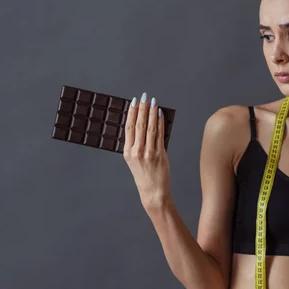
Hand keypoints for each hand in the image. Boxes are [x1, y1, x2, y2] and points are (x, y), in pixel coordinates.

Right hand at [123, 92, 170, 210]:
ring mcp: (148, 152)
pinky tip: (160, 115)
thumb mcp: (134, 160)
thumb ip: (137, 145)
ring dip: (152, 113)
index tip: (134, 102)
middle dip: (142, 109)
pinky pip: (159, 135)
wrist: (153, 192)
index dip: (131, 113)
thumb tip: (144, 125)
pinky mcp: (159, 154)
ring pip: (149, 128)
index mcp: (127, 152)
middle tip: (145, 97)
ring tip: (153, 102)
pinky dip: (160, 123)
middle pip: (138, 124)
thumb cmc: (145, 176)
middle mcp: (136, 151)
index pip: (128, 127)